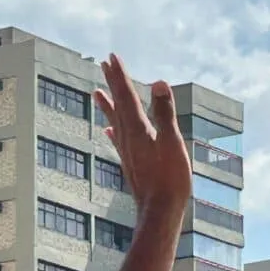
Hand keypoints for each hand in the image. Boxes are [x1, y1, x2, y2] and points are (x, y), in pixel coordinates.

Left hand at [95, 54, 189, 218]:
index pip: (127, 96)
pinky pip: (118, 140)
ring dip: (107, 104)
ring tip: (97, 91)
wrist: (160, 213)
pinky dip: (112, 129)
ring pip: (114, 121)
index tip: (112, 57)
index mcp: (138, 129)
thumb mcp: (172, 142)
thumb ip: (165, 112)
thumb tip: (159, 82)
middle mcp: (128, 138)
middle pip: (118, 104)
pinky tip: (108, 129)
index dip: (120, 76)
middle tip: (104, 64)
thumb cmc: (170, 179)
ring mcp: (127, 152)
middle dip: (112, 83)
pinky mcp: (131, 163)